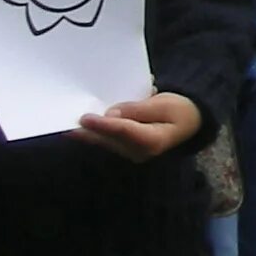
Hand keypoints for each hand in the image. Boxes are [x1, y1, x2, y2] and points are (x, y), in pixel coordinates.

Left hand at [74, 90, 200, 161]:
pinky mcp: (126, 149)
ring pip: (105, 142)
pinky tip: (81, 127)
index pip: (123, 131)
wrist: (190, 121)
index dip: (103, 124)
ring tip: (67, 124)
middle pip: (108, 140)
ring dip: (87, 133)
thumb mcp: (164, 103)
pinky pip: (107, 141)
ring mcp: (131, 153)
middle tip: (65, 121)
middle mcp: (139, 151)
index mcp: (153, 140)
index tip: (84, 118)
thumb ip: (138, 108)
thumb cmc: (180, 109)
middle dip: (87, 132)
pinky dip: (95, 132)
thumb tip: (111, 114)